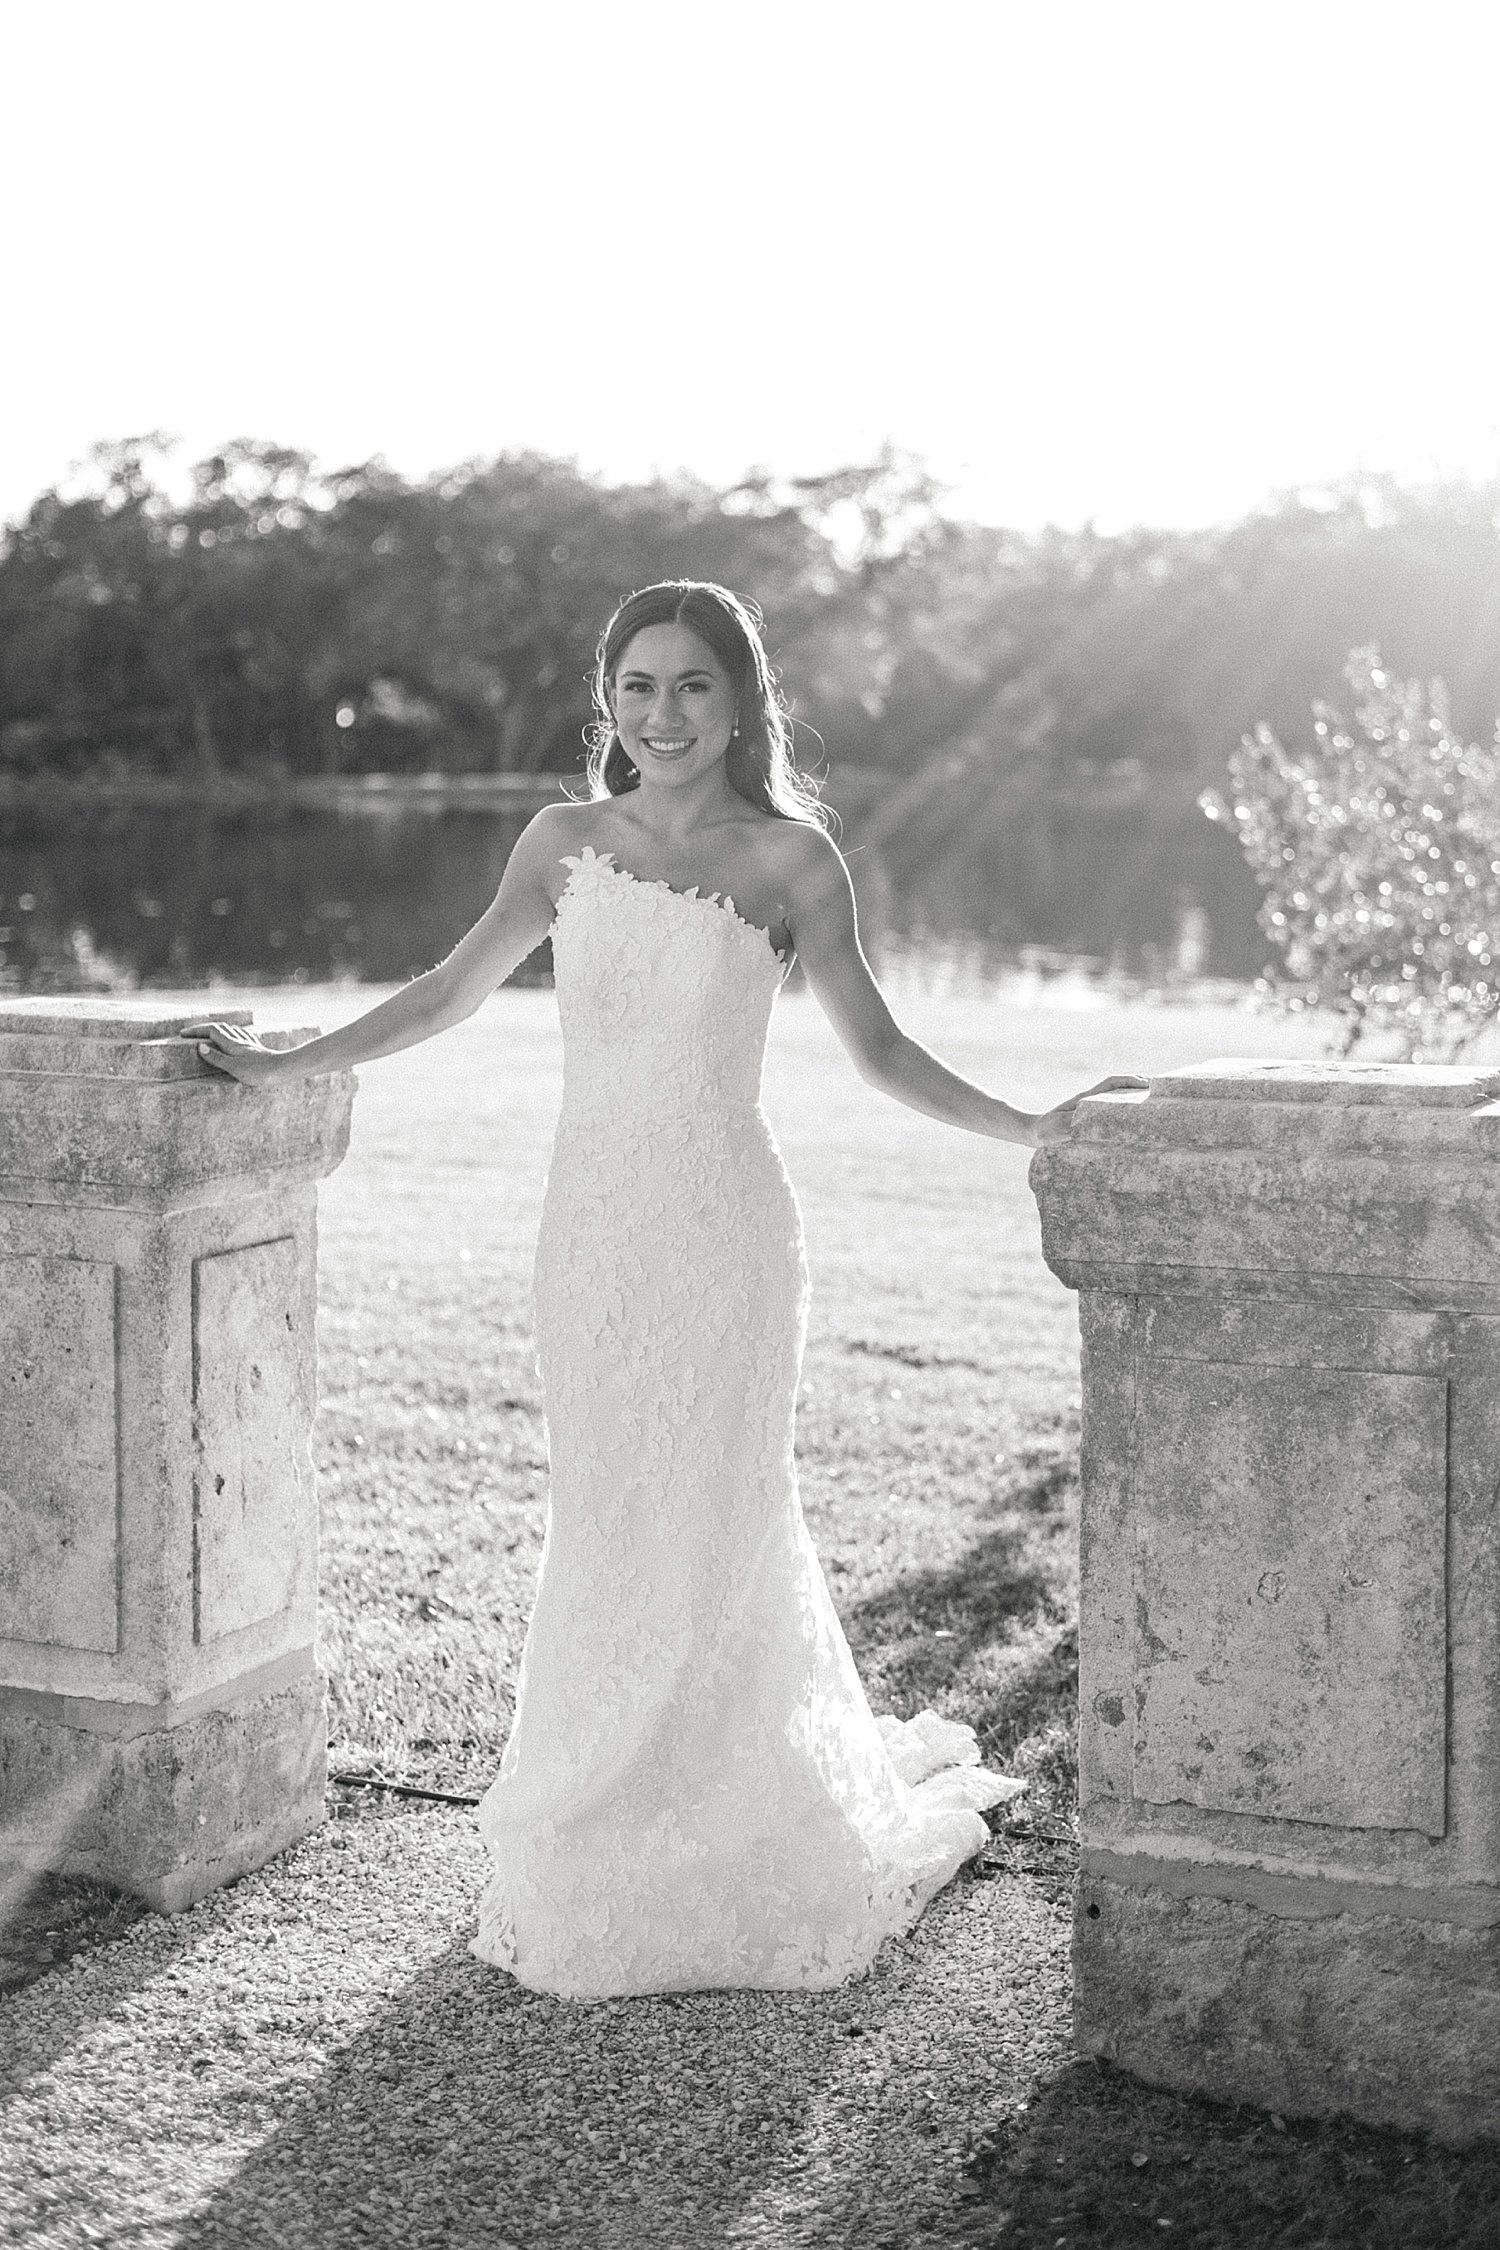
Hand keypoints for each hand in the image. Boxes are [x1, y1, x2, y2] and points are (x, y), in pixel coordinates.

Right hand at [178, 1021, 287, 1088]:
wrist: (283, 1070)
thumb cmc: (258, 1072)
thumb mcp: (233, 1067)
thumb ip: (216, 1058)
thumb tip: (200, 1046)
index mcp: (232, 1044)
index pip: (210, 1031)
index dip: (196, 1030)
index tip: (182, 1034)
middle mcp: (240, 1040)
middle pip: (219, 1027)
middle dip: (203, 1028)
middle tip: (190, 1033)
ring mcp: (249, 1043)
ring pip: (230, 1030)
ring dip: (217, 1029)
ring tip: (208, 1033)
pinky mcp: (256, 1048)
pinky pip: (241, 1035)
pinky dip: (232, 1033)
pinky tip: (235, 1036)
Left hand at [1030, 1073, 1148, 1145]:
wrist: (1034, 1133)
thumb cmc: (1046, 1129)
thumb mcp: (1057, 1127)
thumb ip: (1071, 1124)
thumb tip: (1088, 1124)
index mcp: (1087, 1098)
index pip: (1112, 1083)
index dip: (1130, 1080)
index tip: (1146, 1083)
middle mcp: (1093, 1100)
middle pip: (1121, 1087)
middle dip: (1140, 1086)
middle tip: (1161, 1091)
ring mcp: (1094, 1109)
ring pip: (1120, 1098)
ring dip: (1137, 1098)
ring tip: (1157, 1103)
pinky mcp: (1093, 1121)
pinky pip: (1115, 1114)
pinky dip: (1129, 1113)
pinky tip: (1139, 1123)